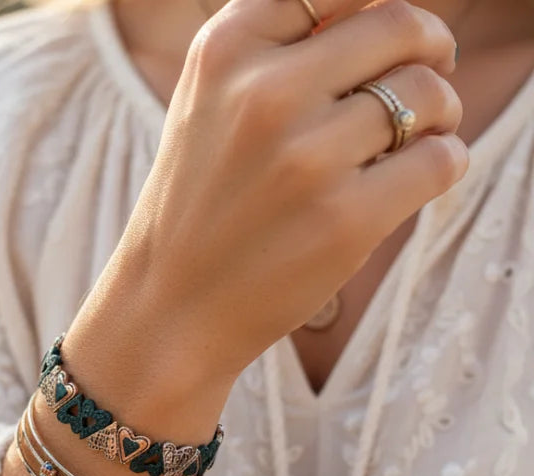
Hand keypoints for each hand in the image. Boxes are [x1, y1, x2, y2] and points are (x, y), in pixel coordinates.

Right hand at [72, 0, 465, 397]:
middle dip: (429, 47)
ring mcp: (306, 159)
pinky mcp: (345, 219)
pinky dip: (444, 162)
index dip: (374, 11)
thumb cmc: (199, 206)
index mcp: (224, 49)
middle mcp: (265, 93)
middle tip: (432, 74)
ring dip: (440, 113)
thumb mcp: (208, 105)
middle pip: (400, 26)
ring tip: (419, 138)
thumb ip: (277, 49)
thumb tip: (386, 20)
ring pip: (429, 93)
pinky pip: (441, 159)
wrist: (170, 306)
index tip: (382, 45)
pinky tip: (417, 178)